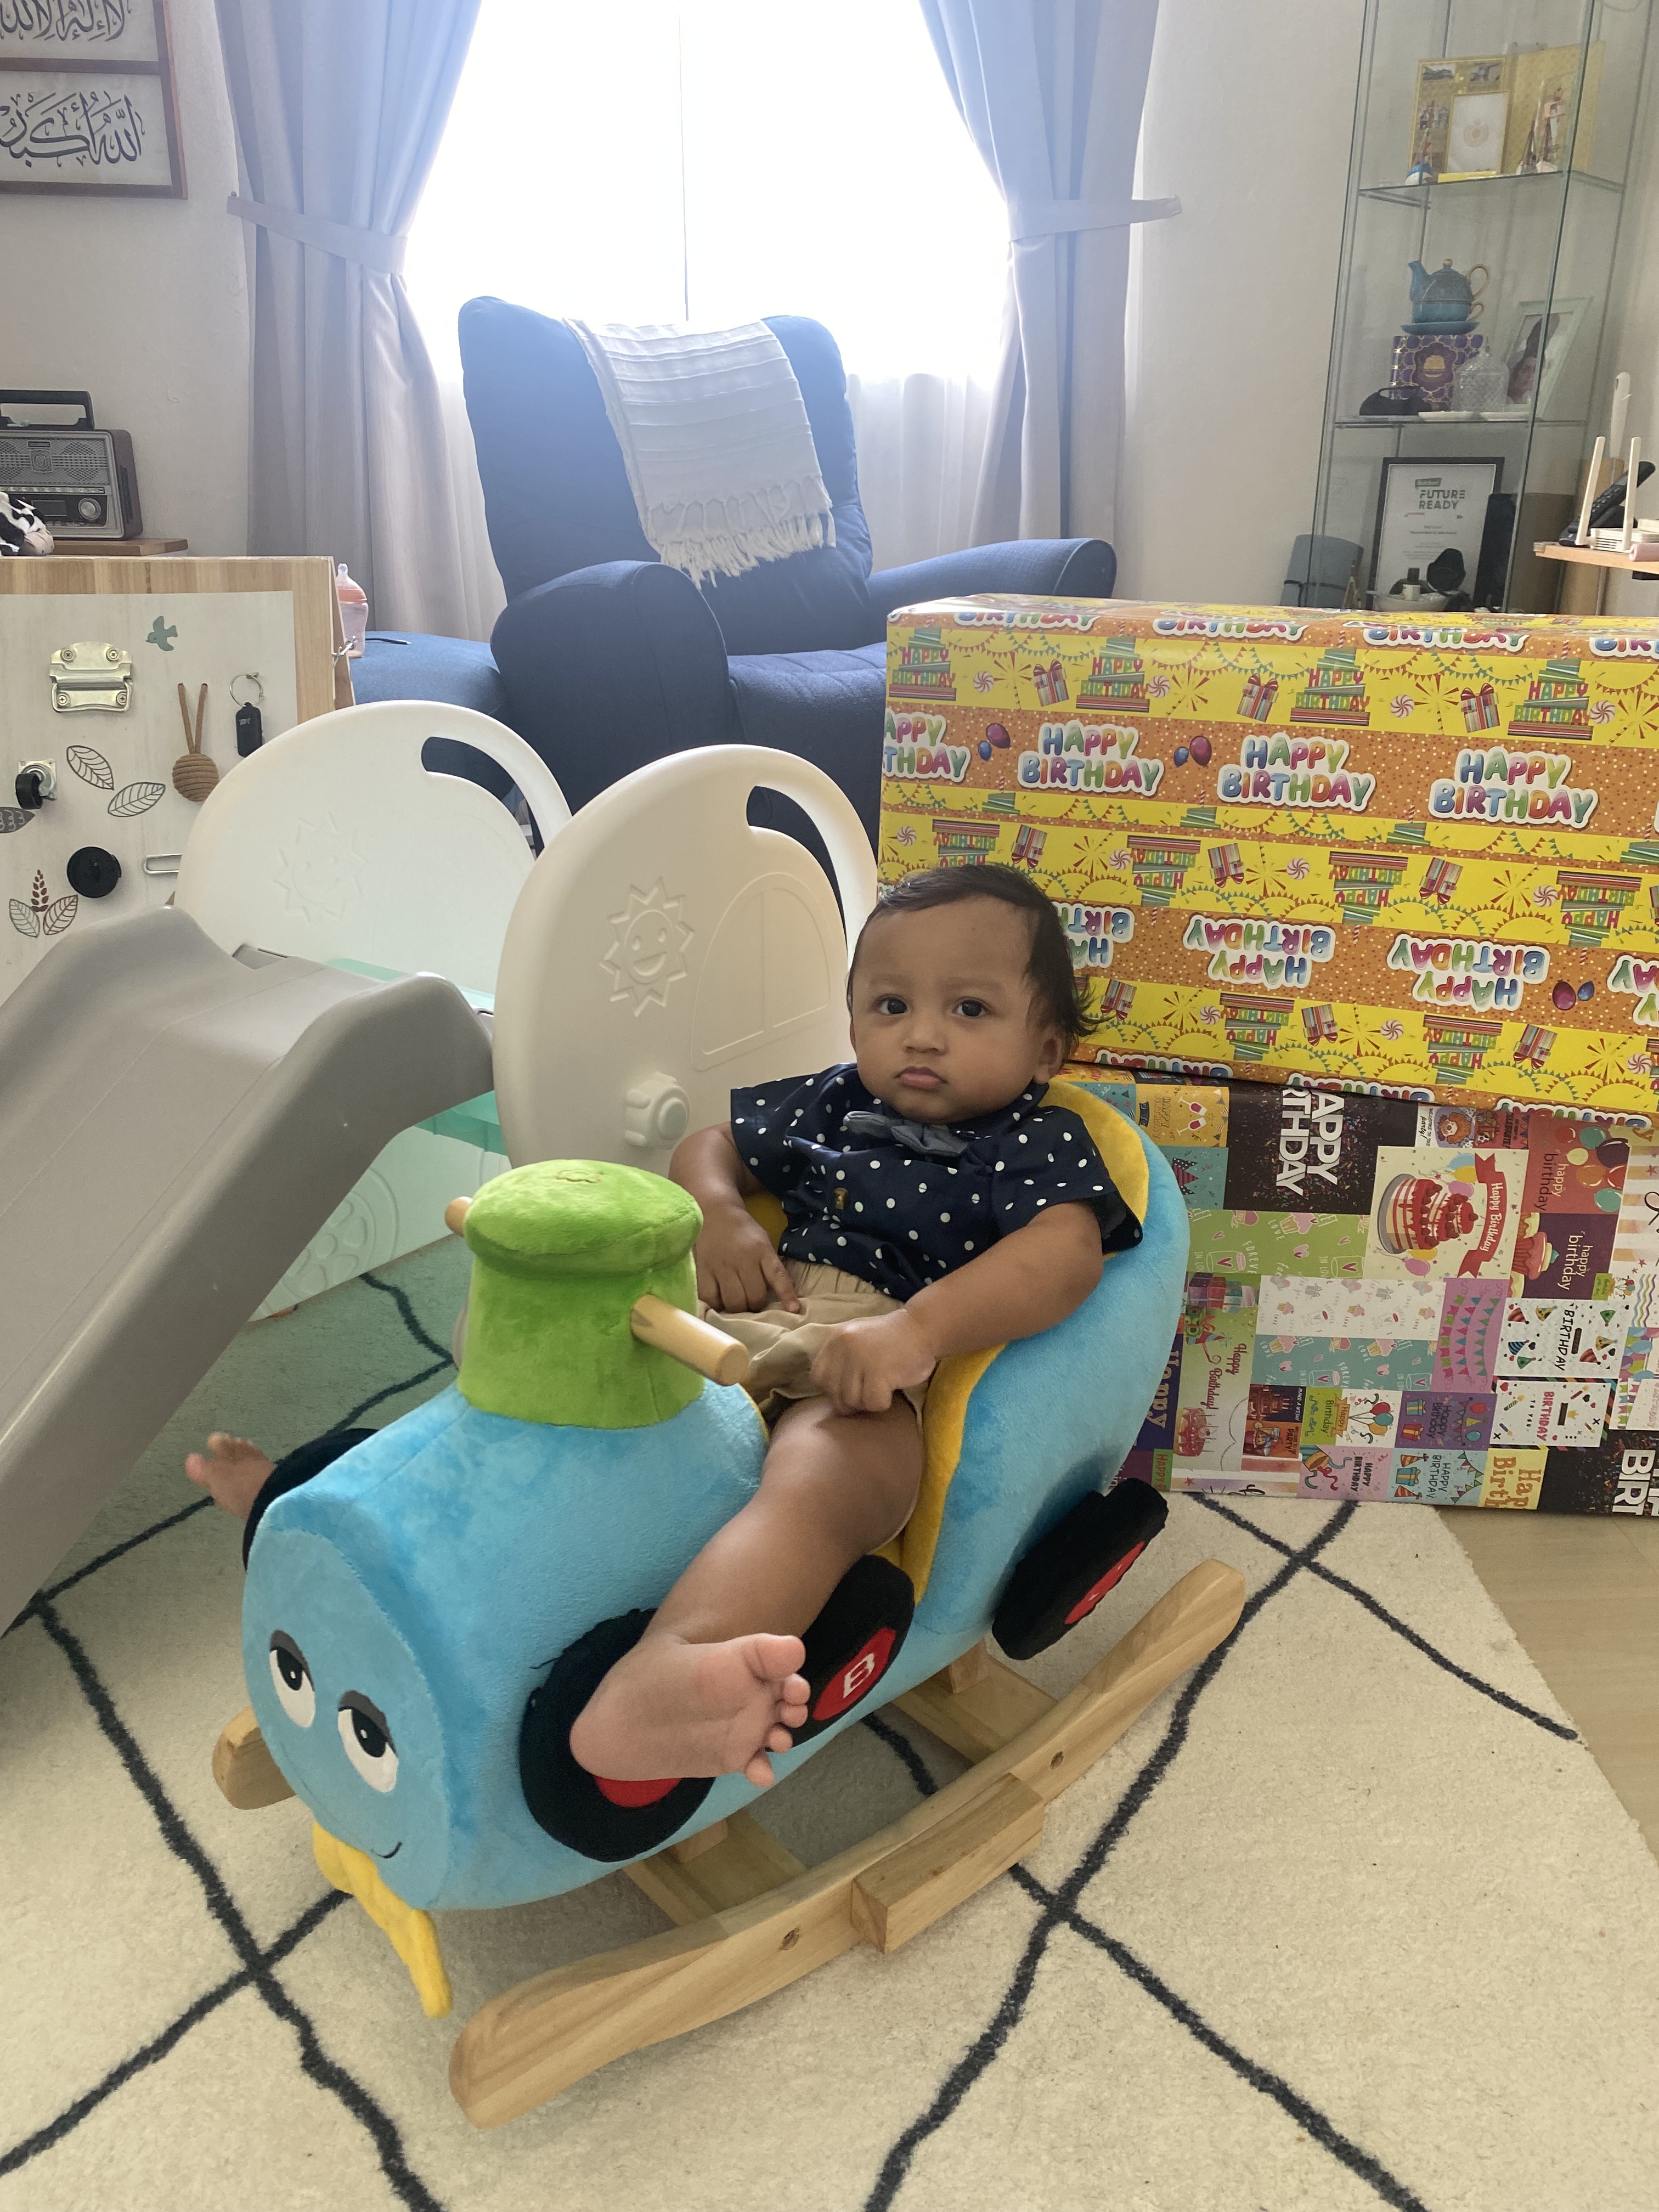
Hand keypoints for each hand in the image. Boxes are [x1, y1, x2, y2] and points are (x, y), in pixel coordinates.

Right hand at [695, 1203, 801, 1314]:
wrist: (715, 1213)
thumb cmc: (743, 1232)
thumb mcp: (764, 1243)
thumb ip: (774, 1266)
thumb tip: (791, 1290)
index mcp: (761, 1251)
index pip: (777, 1275)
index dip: (786, 1294)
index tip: (793, 1310)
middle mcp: (742, 1260)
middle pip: (754, 1297)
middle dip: (756, 1305)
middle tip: (753, 1301)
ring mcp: (721, 1266)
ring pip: (733, 1302)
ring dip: (738, 1308)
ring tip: (738, 1301)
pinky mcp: (703, 1271)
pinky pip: (710, 1298)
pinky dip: (716, 1304)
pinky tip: (719, 1299)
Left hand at [810, 1308, 936, 1415]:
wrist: (923, 1328)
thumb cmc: (892, 1339)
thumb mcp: (858, 1339)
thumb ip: (841, 1359)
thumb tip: (831, 1392)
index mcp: (836, 1338)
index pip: (818, 1376)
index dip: (833, 1387)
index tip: (852, 1386)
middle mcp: (844, 1347)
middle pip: (834, 1393)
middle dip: (851, 1400)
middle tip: (870, 1391)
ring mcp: (860, 1359)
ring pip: (852, 1401)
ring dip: (868, 1402)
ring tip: (882, 1387)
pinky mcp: (879, 1373)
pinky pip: (873, 1403)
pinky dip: (883, 1403)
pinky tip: (892, 1389)